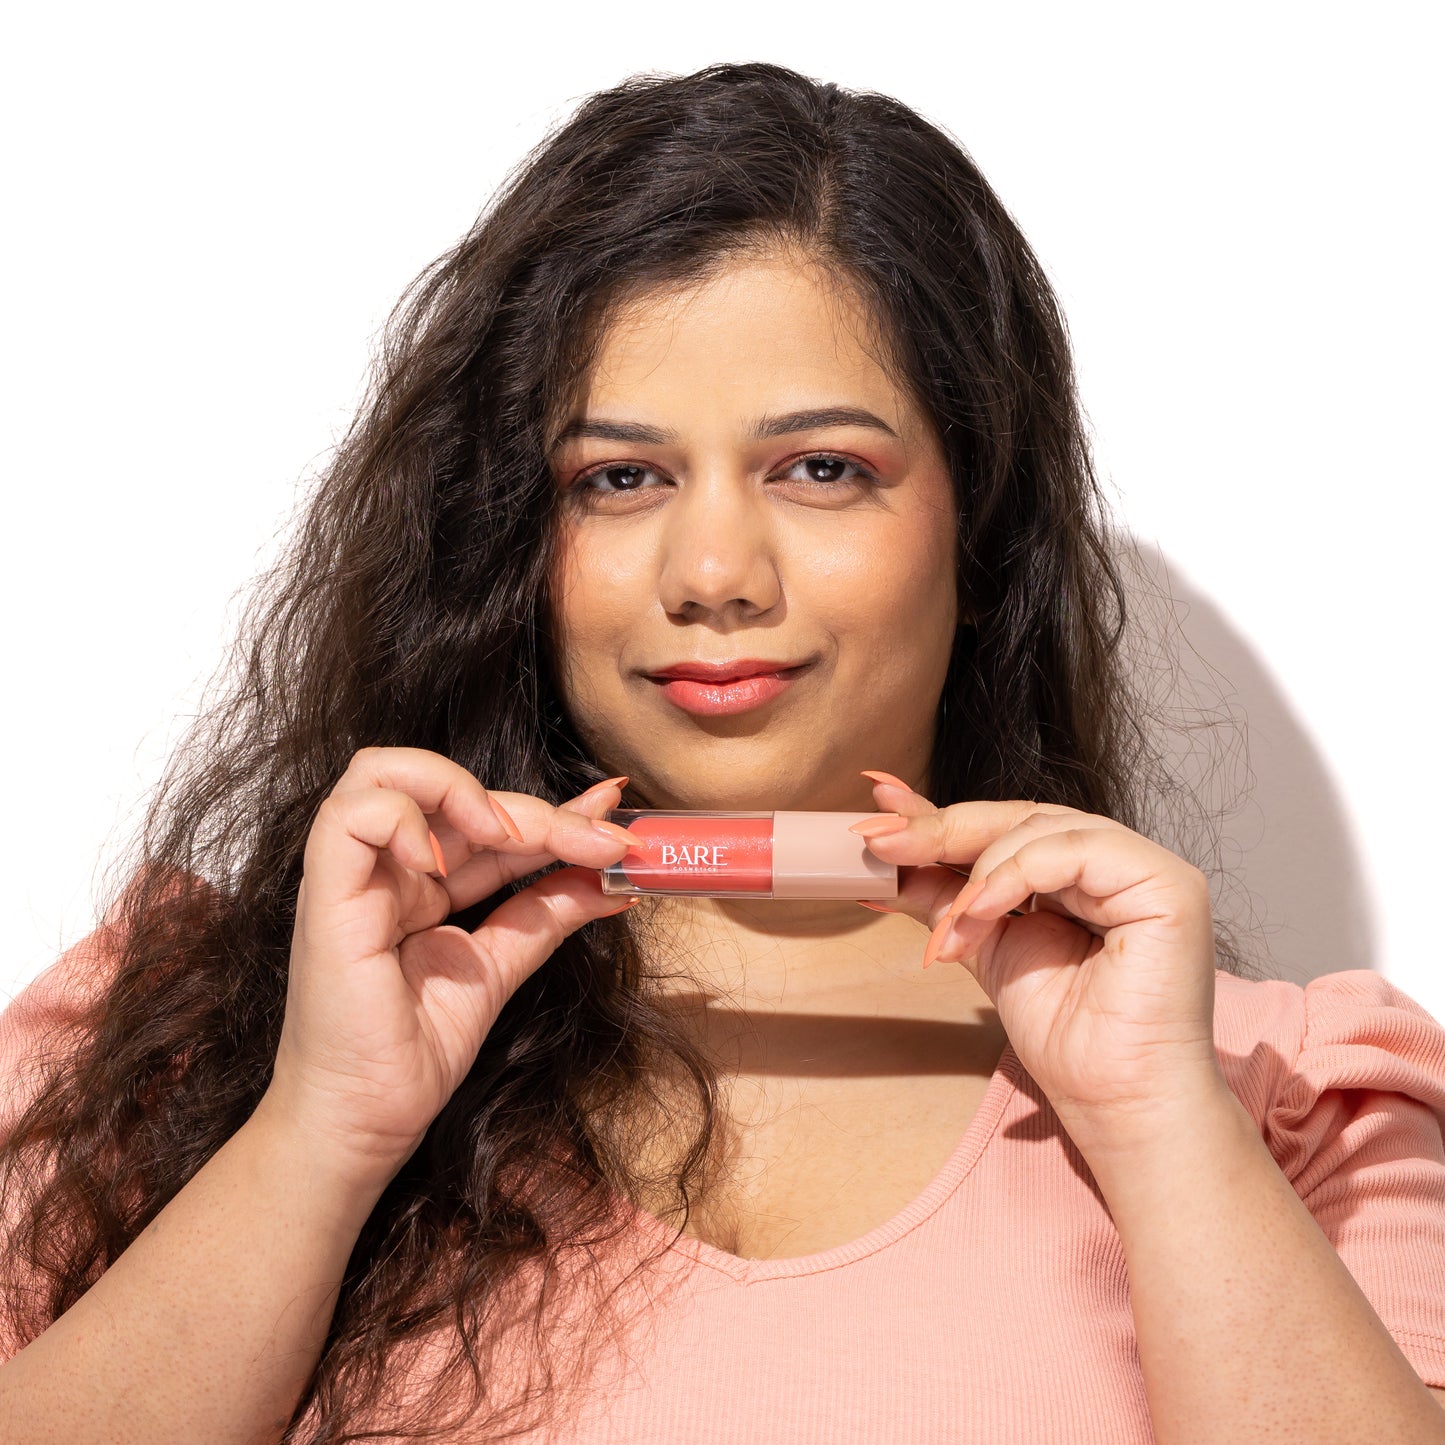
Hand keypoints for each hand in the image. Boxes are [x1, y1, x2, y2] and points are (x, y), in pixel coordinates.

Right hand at [259, 747, 638, 1185]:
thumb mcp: (498, 970)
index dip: (553, 811)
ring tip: (512, 835)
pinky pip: (348, 816)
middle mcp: (385, 871)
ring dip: (459, 788)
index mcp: (422, 883)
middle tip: (597, 838)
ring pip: (382, 772)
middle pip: (453, 794)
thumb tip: (611, 883)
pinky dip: (402, 818)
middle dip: (535, 808)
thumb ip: (544, 917)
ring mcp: (351, 878)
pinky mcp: (324, 898)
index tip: (612, 812)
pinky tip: (446, 861)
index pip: (490, 822)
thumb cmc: (412, 1056)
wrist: (364, 1123)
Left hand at [852, 772, 1226, 1153]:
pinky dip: (1015, 874)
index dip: (938, 817)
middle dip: (940, 828)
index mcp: (1078, 872)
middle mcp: (1114, 860)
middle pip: (1017, 819)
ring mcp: (1144, 867)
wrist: (1115, 1101)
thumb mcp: (984, 948)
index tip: (878, 808)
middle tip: (880, 841)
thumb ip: (945, 900)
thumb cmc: (1067, 1039)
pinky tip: (980, 911)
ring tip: (949, 930)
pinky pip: (1074, 851)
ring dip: (976, 875)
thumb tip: (885, 864)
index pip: (1002, 826)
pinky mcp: (1166, 884)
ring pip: (1040, 828)